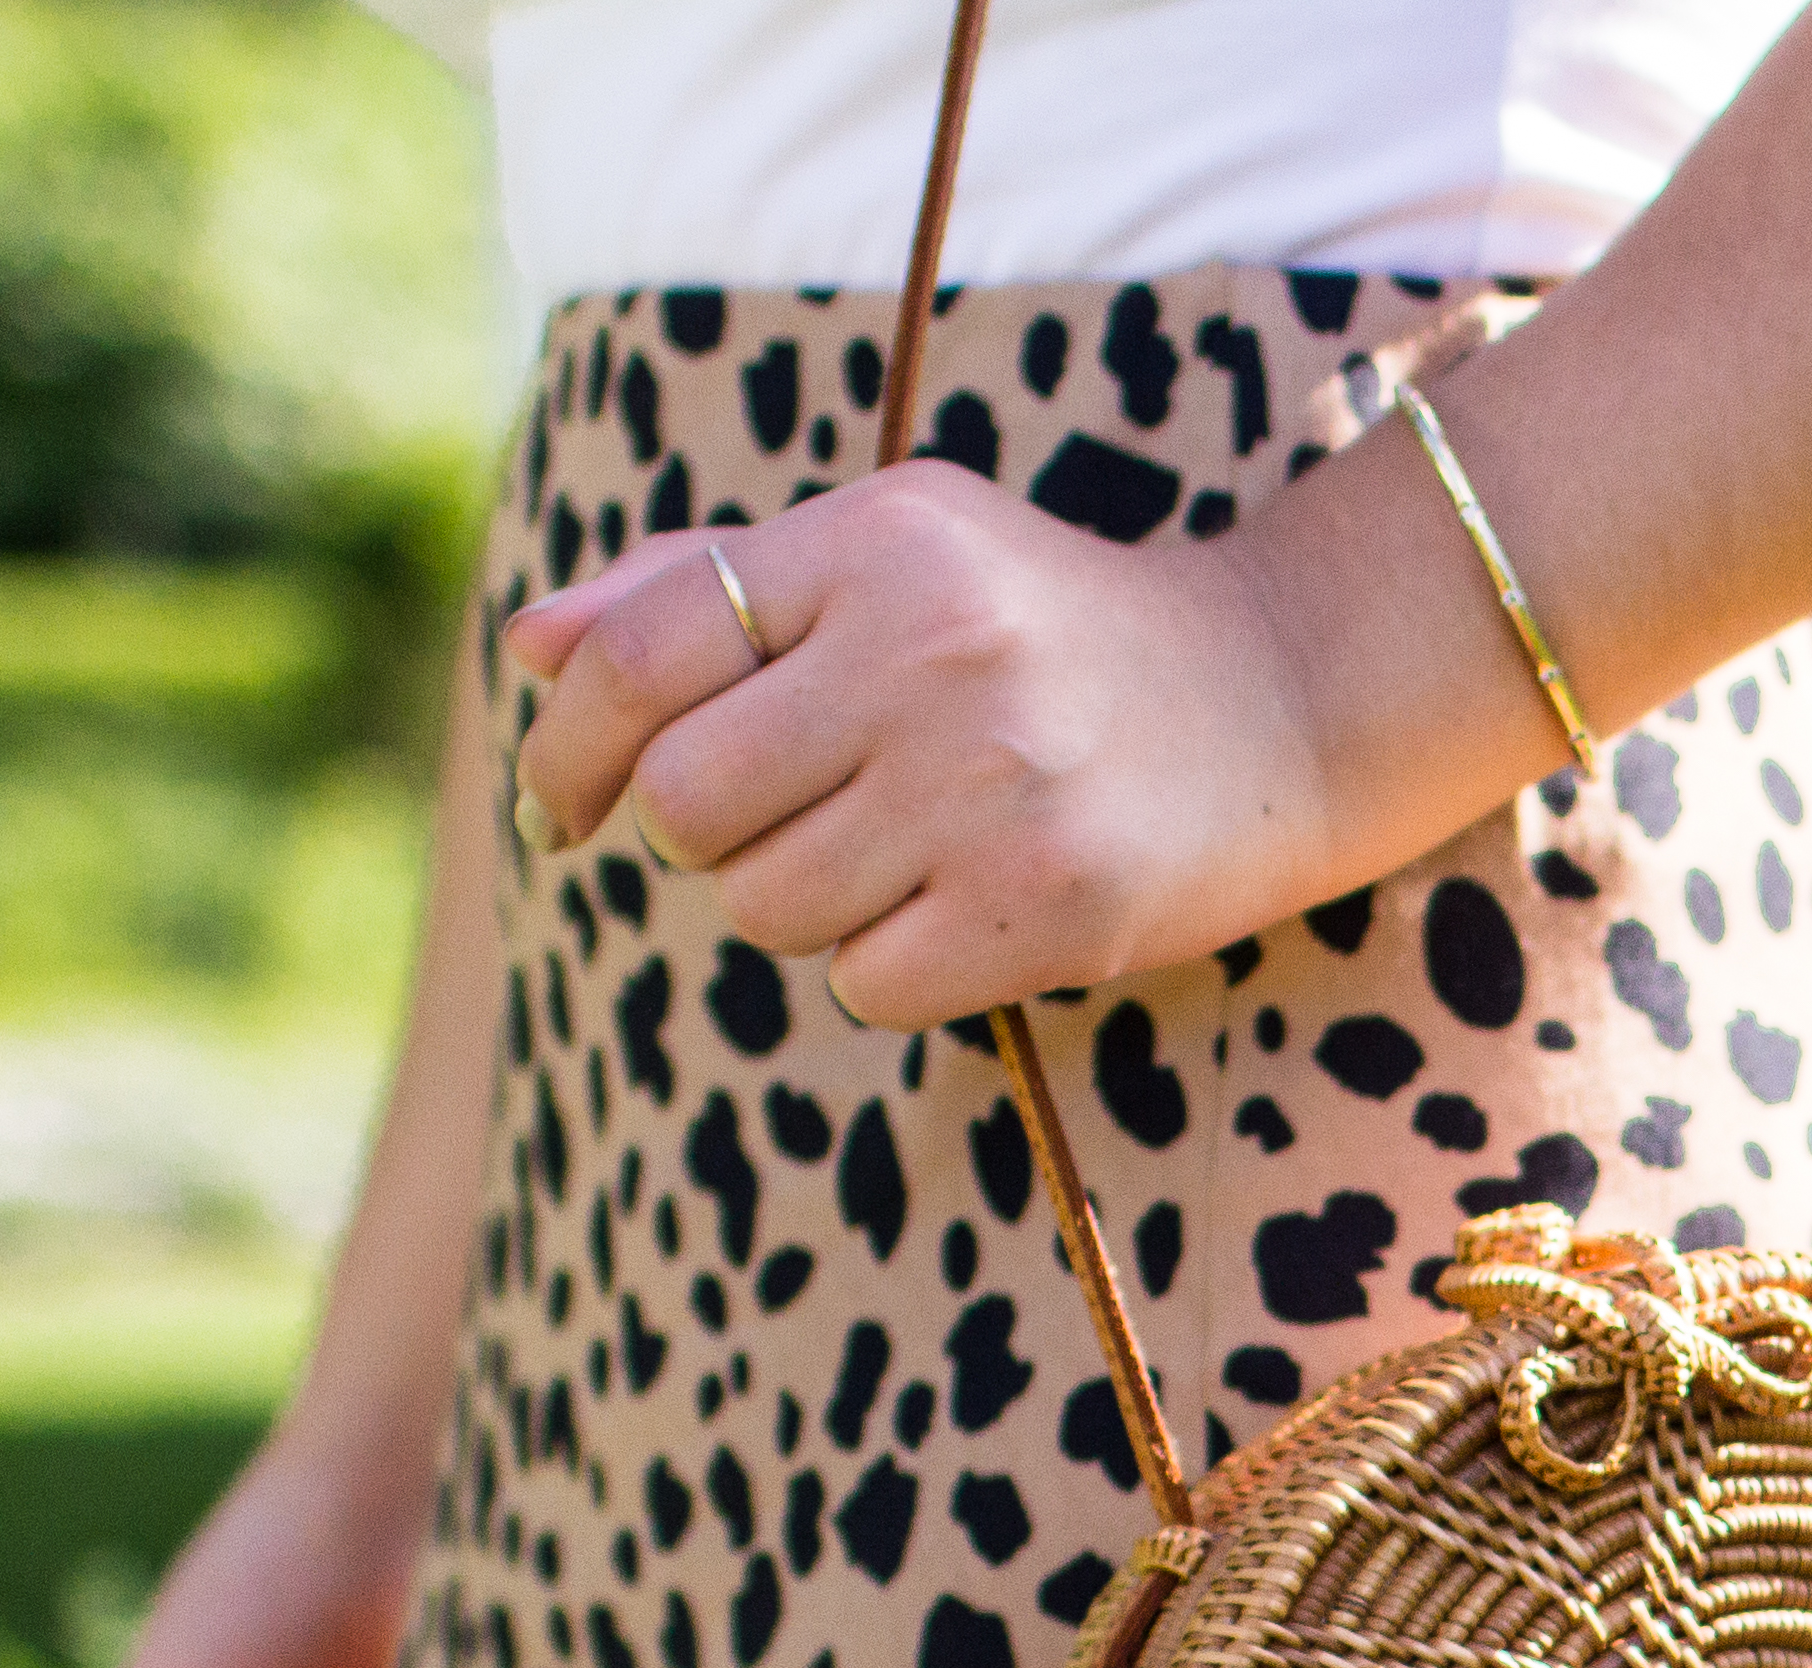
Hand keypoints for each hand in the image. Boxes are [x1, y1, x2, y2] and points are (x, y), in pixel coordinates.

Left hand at [507, 461, 1345, 1031]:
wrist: (1284, 694)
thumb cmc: (1049, 627)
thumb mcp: (893, 555)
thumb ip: (706, 585)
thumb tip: (527, 645)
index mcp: (875, 538)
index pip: (638, 654)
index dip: (567, 748)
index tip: (564, 809)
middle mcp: (931, 646)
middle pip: (686, 806)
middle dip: (707, 838)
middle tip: (791, 823)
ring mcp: (994, 780)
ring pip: (768, 908)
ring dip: (804, 907)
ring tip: (899, 857)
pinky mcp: (1050, 900)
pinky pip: (866, 984)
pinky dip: (888, 970)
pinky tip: (960, 913)